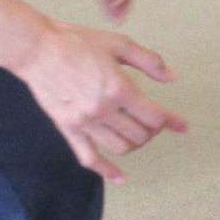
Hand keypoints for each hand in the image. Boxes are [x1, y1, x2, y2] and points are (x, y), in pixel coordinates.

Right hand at [7, 21, 184, 183]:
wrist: (37, 49)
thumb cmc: (76, 42)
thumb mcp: (118, 44)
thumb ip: (149, 61)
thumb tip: (172, 77)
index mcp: (119, 88)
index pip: (155, 116)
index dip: (172, 121)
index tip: (182, 126)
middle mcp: (103, 109)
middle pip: (141, 134)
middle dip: (153, 130)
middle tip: (152, 120)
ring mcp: (85, 122)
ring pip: (121, 148)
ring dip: (135, 144)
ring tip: (137, 134)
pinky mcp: (69, 128)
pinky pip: (89, 157)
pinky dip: (107, 171)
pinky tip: (120, 178)